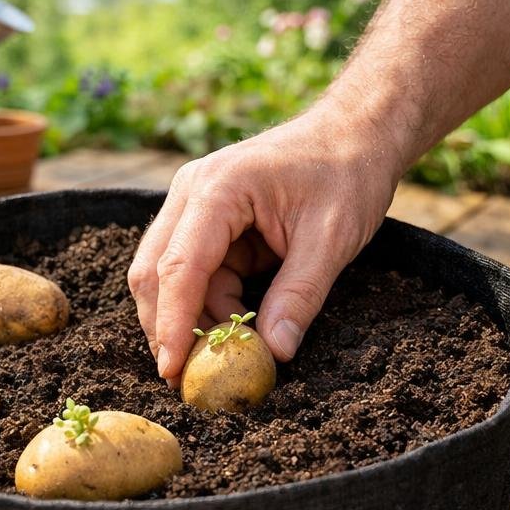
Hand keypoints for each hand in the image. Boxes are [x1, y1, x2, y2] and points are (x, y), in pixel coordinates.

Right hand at [128, 112, 402, 381]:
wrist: (355, 132)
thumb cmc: (347, 173)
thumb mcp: (333, 238)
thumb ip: (300, 296)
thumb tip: (275, 353)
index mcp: (217, 190)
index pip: (179, 268)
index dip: (173, 323)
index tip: (173, 370)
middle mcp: (190, 194)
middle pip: (154, 273)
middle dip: (167, 327)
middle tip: (187, 377)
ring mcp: (191, 205)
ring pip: (166, 276)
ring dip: (189, 318)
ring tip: (220, 353)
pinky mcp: (202, 220)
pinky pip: (191, 272)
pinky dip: (206, 304)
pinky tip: (231, 324)